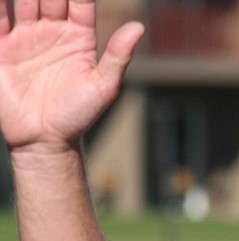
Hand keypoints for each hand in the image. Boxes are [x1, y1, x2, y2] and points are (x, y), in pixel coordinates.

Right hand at [0, 0, 142, 153]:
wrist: (43, 142)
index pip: (78, 0)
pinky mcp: (3, 48)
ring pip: (24, 0)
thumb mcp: (102, 87)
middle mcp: (52, 31)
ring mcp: (26, 37)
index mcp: (77, 37)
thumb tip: (138, 27)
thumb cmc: (77, 117)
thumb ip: (118, 57)